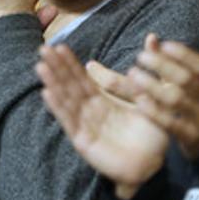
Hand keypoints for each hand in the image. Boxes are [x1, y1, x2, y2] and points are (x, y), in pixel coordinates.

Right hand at [38, 45, 168, 199]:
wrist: (157, 162)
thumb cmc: (155, 131)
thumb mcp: (152, 94)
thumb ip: (147, 67)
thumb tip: (152, 37)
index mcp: (103, 102)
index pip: (83, 79)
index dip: (71, 64)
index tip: (59, 46)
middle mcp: (91, 112)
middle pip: (71, 86)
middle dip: (57, 68)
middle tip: (43, 48)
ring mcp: (86, 127)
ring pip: (67, 100)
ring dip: (54, 83)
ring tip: (41, 67)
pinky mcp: (85, 142)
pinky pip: (70, 122)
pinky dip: (59, 107)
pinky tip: (48, 93)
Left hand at [128, 34, 198, 161]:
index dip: (183, 54)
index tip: (163, 45)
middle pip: (185, 80)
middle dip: (161, 66)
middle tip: (140, 57)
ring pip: (174, 100)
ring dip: (152, 86)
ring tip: (133, 74)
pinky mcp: (191, 137)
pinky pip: (170, 123)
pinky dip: (154, 112)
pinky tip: (139, 100)